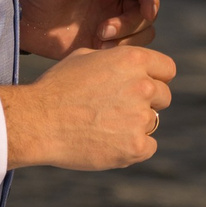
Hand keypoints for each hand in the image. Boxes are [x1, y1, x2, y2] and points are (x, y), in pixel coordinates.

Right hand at [0, 43, 176, 169]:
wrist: (37, 121)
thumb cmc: (56, 87)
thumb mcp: (85, 58)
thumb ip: (116, 61)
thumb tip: (130, 68)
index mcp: (133, 60)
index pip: (167, 69)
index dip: (155, 78)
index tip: (142, 87)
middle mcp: (143, 86)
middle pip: (164, 97)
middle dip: (147, 102)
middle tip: (118, 110)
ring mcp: (140, 117)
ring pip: (152, 122)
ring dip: (134, 125)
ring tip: (103, 127)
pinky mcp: (135, 146)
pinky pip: (148, 147)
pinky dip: (132, 148)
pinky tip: (108, 143)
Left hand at [20, 0, 159, 56]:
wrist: (20, 19)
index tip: (148, 12)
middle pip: (146, 13)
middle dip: (131, 24)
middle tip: (102, 31)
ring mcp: (112, 22)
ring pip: (142, 33)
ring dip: (128, 41)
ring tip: (98, 44)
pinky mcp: (104, 44)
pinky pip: (126, 51)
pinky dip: (118, 53)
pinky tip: (96, 52)